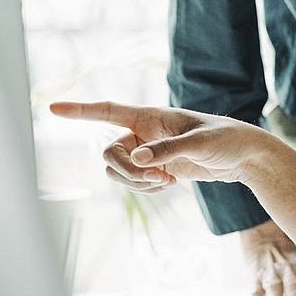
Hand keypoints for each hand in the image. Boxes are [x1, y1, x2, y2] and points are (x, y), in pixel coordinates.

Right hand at [51, 99, 280, 190]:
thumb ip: (168, 150)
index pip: (108, 111)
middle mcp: (143, 132)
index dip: (80, 111)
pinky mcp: (154, 169)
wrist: (243, 157)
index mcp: (150, 116)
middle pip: (109, 154)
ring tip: (168, 179)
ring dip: (137, 183)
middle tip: (159, 178)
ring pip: (117, 172)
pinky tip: (170, 183)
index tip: (52, 107)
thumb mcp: (200, 144)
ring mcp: (146, 152)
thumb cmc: (226, 139)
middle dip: (127, 172)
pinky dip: (147, 188)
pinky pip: (133, 183)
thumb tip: (138, 158)